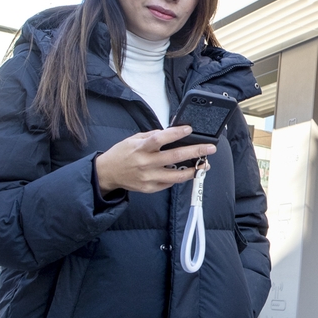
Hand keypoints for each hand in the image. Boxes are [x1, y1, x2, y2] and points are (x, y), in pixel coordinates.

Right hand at [94, 126, 215, 194]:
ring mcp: (148, 178)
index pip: (160, 139)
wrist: (107, 173)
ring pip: (176, 176)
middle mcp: (145, 163)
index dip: (175, 133)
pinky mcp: (150, 188)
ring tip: (205, 165)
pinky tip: (188, 172)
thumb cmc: (122, 154)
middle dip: (195, 152)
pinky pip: (169, 183)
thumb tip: (172, 132)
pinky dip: (180, 177)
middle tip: (210, 148)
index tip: (189, 129)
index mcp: (140, 148)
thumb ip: (152, 136)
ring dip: (193, 170)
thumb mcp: (134, 139)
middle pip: (174, 157)